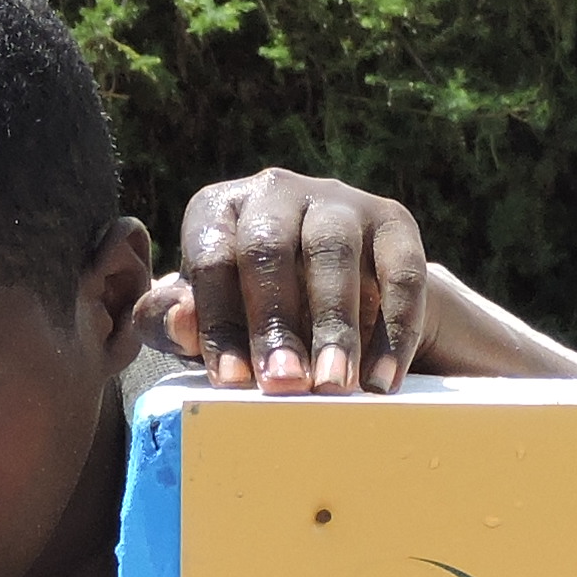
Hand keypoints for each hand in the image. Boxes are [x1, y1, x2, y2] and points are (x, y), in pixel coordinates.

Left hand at [145, 168, 425, 393]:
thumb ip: (175, 323)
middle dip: (276, 323)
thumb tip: (178, 322)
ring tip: (333, 385)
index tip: (232, 381)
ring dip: (334, 326)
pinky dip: (393, 331)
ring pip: (333, 254)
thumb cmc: (251, 312)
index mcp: (219, 209)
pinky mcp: (394, 222)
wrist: (340, 295)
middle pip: (269, 248)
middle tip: (285, 384)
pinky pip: (401, 272)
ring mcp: (339, 201)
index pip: (212, 258)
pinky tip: (381, 381)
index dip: (219, 322)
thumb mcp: (208, 319)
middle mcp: (276, 191)